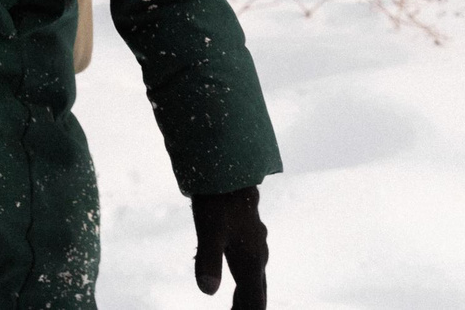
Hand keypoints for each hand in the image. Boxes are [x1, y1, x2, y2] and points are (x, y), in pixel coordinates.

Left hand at [192, 186, 267, 308]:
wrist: (229, 169)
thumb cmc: (218, 200)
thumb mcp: (209, 231)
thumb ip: (209, 260)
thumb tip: (207, 292)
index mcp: (251, 261)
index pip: (254, 300)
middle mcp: (257, 255)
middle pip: (256, 292)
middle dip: (249, 307)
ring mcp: (254, 244)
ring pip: (254, 278)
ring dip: (248, 296)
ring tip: (240, 306)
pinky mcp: (247, 235)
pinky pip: (249, 265)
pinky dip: (245, 280)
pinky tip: (239, 274)